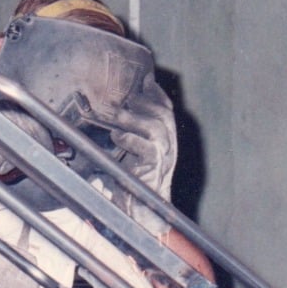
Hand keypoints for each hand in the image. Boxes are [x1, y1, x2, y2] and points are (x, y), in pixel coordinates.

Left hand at [109, 79, 177, 199]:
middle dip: (147, 103)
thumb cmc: (134, 177)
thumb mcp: (134, 149)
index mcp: (166, 139)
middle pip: (164, 116)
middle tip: (129, 99)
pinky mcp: (153, 168)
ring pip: (157, 129)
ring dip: (135, 119)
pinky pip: (146, 148)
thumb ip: (132, 129)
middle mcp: (169, 146)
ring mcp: (164, 157)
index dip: (158, 93)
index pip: (167, 109)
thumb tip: (122, 106)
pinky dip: (129, 139)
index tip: (147, 79)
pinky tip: (116, 136)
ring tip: (118, 115)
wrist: (142, 208)